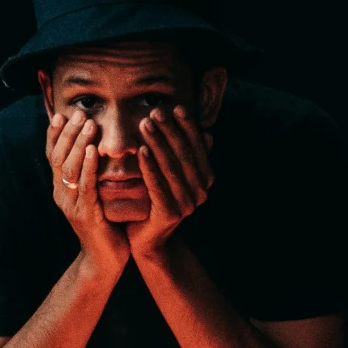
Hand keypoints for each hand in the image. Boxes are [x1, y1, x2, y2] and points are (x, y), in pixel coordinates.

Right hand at [47, 108, 128, 279]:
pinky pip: (84, 187)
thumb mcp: (95, 195)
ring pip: (69, 168)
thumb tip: (97, 146)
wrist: (105, 262)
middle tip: (79, 113)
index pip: (53, 155)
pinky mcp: (85, 215)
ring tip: (88, 124)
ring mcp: (71, 205)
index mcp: (61, 188)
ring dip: (78, 144)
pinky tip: (92, 151)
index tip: (62, 113)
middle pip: (58, 157)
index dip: (55, 134)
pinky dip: (87, 167)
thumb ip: (92, 174)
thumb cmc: (105, 225)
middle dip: (68, 133)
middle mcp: (61, 194)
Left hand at [127, 105, 214, 261]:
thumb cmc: (156, 202)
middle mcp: (200, 192)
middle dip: (170, 131)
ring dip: (158, 143)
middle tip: (155, 112)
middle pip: (183, 155)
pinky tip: (141, 150)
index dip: (187, 127)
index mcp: (205, 180)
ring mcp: (187, 204)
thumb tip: (207, 133)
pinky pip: (158, 185)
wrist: (147, 240)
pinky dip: (150, 166)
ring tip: (145, 124)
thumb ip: (185, 155)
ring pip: (171, 167)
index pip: (197, 147)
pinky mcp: (169, 213)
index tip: (175, 107)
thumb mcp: (172, 175)